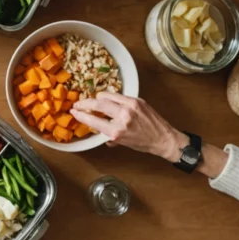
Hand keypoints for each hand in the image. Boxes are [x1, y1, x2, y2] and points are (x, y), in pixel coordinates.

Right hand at [70, 92, 185, 160]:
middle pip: (97, 104)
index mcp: (117, 131)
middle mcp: (122, 117)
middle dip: (84, 103)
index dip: (80, 115)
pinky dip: (111, 98)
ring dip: (98, 99)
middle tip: (78, 104)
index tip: (73, 111)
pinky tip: (110, 101)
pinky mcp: (137, 100)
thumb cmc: (143, 144)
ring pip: (106, 96)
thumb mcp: (122, 143)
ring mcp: (130, 106)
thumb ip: (109, 134)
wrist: (165, 139)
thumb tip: (99, 128)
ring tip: (94, 102)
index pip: (93, 120)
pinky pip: (118, 95)